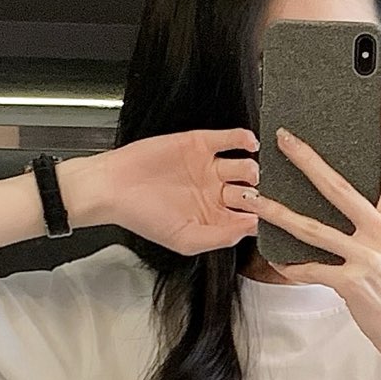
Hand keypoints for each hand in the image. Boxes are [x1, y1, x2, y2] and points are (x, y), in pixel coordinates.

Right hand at [91, 128, 260, 255]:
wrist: (114, 188)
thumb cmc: (143, 218)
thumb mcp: (185, 240)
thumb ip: (221, 237)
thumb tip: (251, 227)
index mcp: (214, 218)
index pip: (250, 218)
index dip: (261, 217)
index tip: (266, 216)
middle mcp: (215, 193)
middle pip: (252, 191)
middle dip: (258, 194)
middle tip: (253, 195)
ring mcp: (209, 168)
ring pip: (245, 165)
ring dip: (252, 168)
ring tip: (248, 173)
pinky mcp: (200, 144)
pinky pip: (231, 138)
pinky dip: (243, 138)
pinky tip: (247, 144)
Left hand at [247, 73, 380, 363]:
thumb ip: (378, 223)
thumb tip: (349, 202)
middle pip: (338, 186)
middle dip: (307, 159)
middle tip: (282, 138)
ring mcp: (366, 258)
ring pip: (312, 227)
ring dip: (277, 212)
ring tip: (253, 198)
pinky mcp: (351, 285)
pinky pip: (311, 269)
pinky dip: (291, 265)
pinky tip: (276, 258)